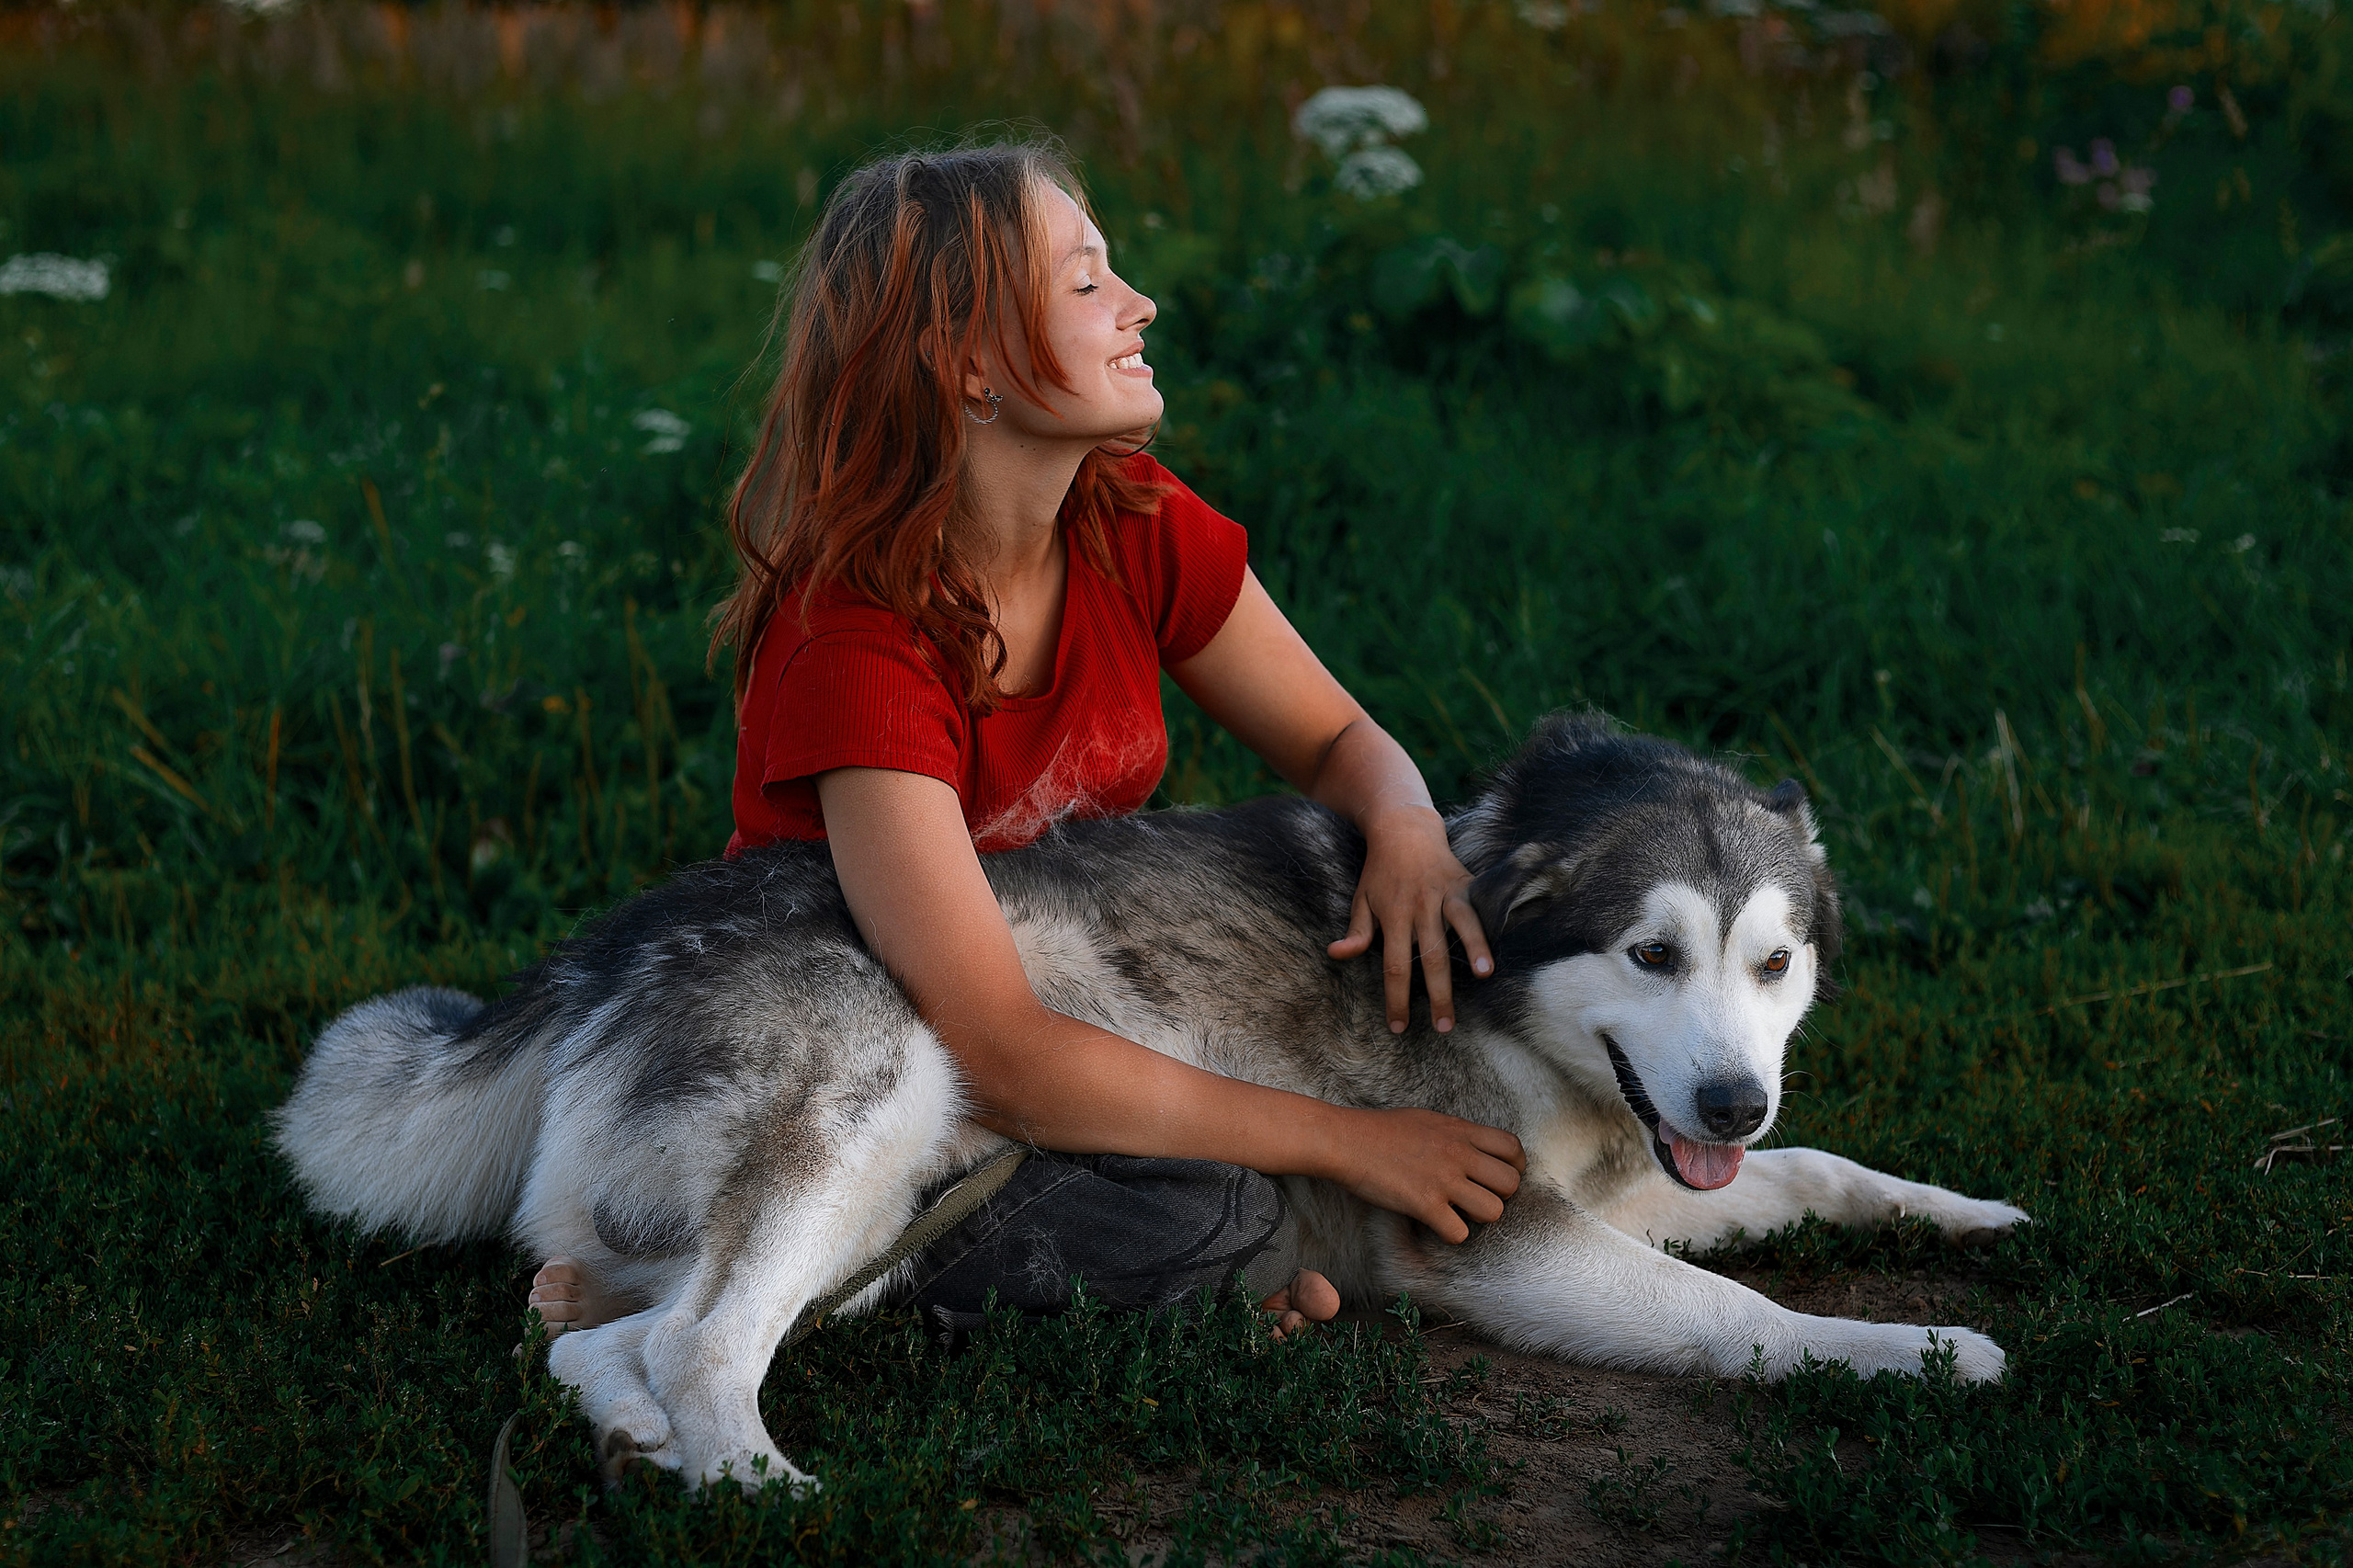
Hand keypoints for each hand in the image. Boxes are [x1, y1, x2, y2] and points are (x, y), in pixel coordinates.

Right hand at [1325, 1107, 1524, 1242]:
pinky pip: (1459, 1234)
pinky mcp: (1425, 1205)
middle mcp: (1459, 1154)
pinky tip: (1435, 1224)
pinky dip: (1450, 1235)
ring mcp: (1444, 1180)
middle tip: (1476, 1198)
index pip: (1513, 1149)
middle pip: (1511, 1184)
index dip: (1513, 1168)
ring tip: (1457, 1213)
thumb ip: (1456, 1134)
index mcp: (1461, 1131)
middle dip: (1499, 1197)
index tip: (1497, 1178)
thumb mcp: (1428, 1119)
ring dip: (1478, 1218)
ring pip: (1493, 1211)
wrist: (1346, 1141)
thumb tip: (1473, 1148)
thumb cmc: (1381, 1129)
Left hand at [1327, 804, 1494, 1032]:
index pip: (1394, 967)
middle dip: (1439, 995)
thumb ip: (1356, 931)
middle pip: (1430, 957)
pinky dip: (1487, 929)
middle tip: (1445, 1028)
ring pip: (1460, 927)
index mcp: (1392, 916)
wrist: (1403, 828)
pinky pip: (1477, 910)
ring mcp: (1444, 894)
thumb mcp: (1361, 900)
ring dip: (1473, 951)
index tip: (1399, 1027)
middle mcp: (1419, 907)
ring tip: (1483, 978)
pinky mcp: (1464, 884)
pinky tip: (1498, 950)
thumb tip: (1336, 955)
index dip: (1396, 999)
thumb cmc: (1380, 871)